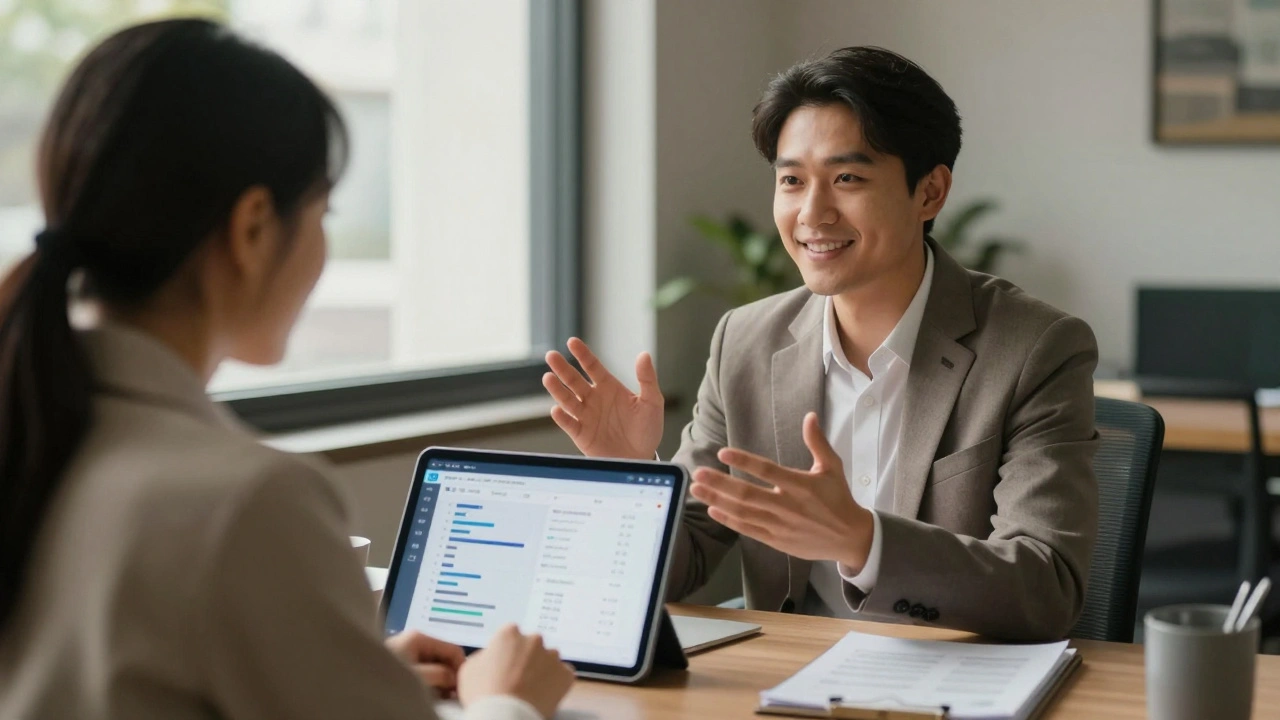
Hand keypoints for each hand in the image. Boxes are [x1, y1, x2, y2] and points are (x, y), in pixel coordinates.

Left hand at [384, 631, 465, 697]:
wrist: (355, 678)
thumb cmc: (385, 673)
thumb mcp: (417, 675)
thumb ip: (439, 674)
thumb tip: (454, 678)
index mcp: (420, 638)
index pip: (453, 649)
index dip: (461, 667)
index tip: (463, 686)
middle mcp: (415, 641)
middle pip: (444, 656)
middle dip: (450, 674)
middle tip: (452, 693)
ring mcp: (408, 650)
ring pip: (435, 664)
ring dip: (440, 679)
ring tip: (441, 694)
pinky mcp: (403, 660)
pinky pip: (424, 668)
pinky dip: (430, 679)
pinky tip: (429, 691)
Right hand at [458, 624, 574, 718]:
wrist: (505, 716)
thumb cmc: (484, 694)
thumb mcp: (469, 669)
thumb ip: (483, 656)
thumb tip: (490, 657)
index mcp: (510, 633)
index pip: (510, 635)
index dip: (507, 651)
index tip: (504, 664)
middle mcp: (534, 640)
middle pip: (531, 646)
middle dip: (526, 658)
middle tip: (517, 678)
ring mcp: (552, 656)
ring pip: (548, 660)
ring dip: (542, 670)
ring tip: (530, 689)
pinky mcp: (565, 674)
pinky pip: (562, 675)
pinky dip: (556, 683)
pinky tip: (543, 694)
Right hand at [543, 337, 663, 459]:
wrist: (641, 458)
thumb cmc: (647, 429)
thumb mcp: (652, 402)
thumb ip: (647, 379)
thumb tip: (644, 355)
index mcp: (608, 387)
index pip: (592, 366)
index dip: (582, 354)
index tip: (572, 341)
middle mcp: (593, 399)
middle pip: (574, 380)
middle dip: (562, 368)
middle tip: (551, 356)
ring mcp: (585, 416)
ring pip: (567, 400)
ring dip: (557, 390)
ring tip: (548, 378)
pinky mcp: (581, 434)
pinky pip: (569, 424)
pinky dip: (562, 418)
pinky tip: (556, 409)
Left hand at [689, 412, 874, 568]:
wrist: (850, 537)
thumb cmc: (839, 498)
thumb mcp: (832, 467)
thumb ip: (817, 442)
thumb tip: (809, 416)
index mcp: (800, 485)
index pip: (767, 471)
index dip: (744, 461)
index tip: (722, 452)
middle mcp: (787, 506)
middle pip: (747, 494)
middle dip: (719, 484)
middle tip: (697, 473)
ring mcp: (780, 525)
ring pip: (743, 512)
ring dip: (717, 500)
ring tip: (696, 489)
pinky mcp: (776, 540)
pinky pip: (748, 529)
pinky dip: (729, 520)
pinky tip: (713, 510)